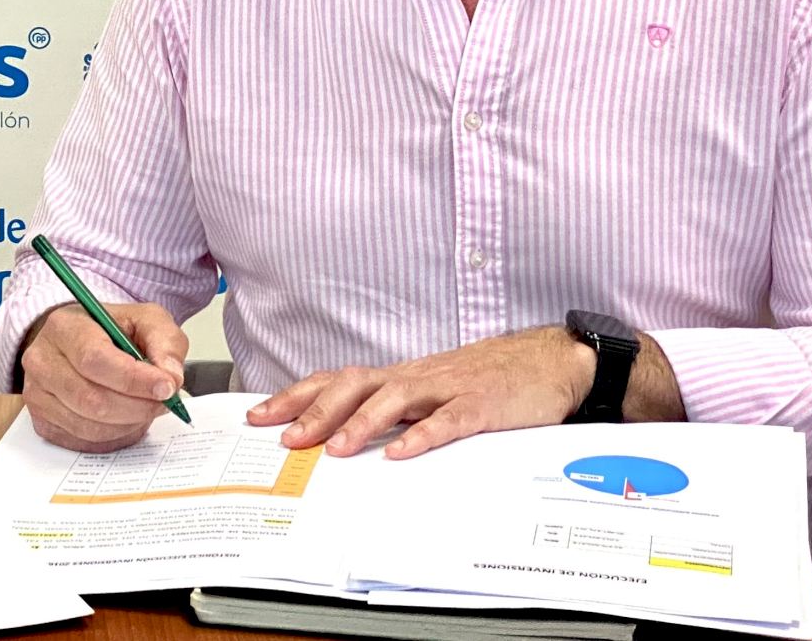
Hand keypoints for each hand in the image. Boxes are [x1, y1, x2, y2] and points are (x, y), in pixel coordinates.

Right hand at [20, 301, 188, 452]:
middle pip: (91, 399)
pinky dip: (114, 436)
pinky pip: (82, 441)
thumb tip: (171, 378)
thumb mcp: (146, 319)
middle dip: (137, 406)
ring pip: (88, 425)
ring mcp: (37, 395)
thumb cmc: (112, 329)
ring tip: (147, 407)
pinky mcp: (42, 422)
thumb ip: (165, 342)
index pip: (95, 359)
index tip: (166, 387)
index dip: (134, 379)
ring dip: (128, 423)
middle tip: (165, 402)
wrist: (81, 341)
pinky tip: (127, 418)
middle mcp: (42, 361)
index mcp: (65, 327)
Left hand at [247, 326, 596, 459]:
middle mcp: (419, 376)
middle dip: (318, 410)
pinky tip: (402, 453)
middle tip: (287, 438)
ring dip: (361, 422)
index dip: (300, 395)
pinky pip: (448, 420)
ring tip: (334, 448)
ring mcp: (450, 387)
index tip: (262, 414)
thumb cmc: (490, 377)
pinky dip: (422, 435)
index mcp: (405, 375)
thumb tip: (347, 434)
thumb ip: (400, 407)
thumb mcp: (437, 389)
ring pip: (396, 397)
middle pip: (358, 383)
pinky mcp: (481, 405)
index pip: (341, 379)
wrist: (549, 359)